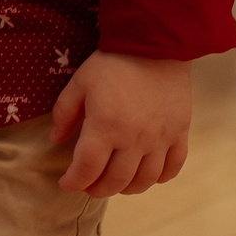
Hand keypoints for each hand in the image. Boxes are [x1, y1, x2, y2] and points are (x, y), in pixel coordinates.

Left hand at [52, 52, 190, 196]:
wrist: (155, 46)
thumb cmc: (112, 63)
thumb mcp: (79, 83)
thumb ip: (64, 113)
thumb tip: (55, 139)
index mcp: (105, 127)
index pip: (87, 169)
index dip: (74, 182)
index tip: (66, 184)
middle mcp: (134, 140)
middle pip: (116, 180)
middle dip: (97, 189)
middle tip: (88, 186)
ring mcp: (160, 140)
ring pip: (145, 180)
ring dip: (126, 188)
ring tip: (114, 183)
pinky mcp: (180, 134)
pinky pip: (173, 167)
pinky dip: (159, 178)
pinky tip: (147, 175)